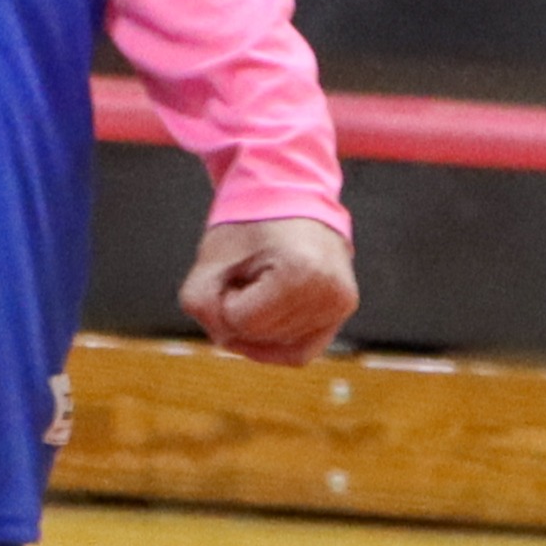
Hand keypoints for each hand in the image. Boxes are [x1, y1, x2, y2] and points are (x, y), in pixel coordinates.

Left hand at [180, 216, 356, 366]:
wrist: (290, 194)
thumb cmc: (248, 225)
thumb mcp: (210, 259)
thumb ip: (201, 304)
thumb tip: (226, 340)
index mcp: (299, 271)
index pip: (238, 320)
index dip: (226, 295)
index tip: (238, 265)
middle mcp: (329, 291)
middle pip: (259, 335)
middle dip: (241, 311)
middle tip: (250, 271)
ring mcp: (341, 302)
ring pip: (278, 347)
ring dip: (258, 324)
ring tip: (264, 282)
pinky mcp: (343, 308)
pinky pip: (300, 351)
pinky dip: (276, 345)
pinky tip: (264, 320)